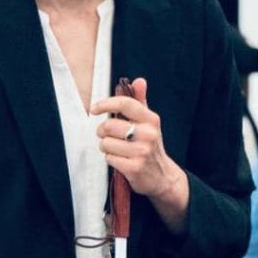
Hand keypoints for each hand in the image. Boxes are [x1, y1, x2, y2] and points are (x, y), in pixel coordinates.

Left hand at [93, 78, 188, 231]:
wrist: (162, 176)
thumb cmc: (150, 145)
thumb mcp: (149, 123)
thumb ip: (141, 101)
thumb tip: (140, 81)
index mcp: (151, 119)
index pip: (125, 104)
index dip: (106, 104)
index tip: (95, 108)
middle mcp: (149, 134)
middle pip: (109, 126)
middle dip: (102, 131)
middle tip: (107, 135)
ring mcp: (142, 152)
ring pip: (106, 143)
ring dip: (106, 147)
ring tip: (116, 149)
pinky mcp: (135, 168)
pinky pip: (109, 158)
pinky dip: (111, 159)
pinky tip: (120, 160)